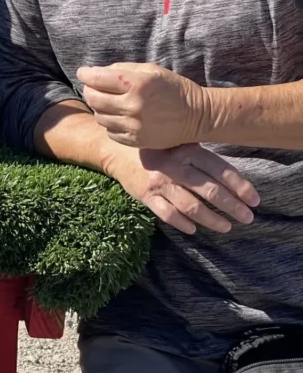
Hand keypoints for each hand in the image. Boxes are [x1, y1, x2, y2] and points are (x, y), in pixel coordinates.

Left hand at [78, 62, 205, 148]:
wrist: (196, 116)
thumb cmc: (172, 88)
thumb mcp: (151, 70)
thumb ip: (122, 69)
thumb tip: (96, 72)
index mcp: (137, 84)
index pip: (97, 78)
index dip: (86, 74)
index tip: (83, 73)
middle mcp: (133, 105)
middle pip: (93, 98)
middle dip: (89, 90)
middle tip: (93, 87)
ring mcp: (134, 126)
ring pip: (99, 116)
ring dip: (98, 108)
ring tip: (108, 102)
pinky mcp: (136, 140)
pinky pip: (110, 132)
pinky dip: (109, 123)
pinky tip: (119, 117)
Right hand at [104, 142, 259, 234]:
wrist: (117, 151)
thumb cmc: (158, 149)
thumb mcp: (180, 143)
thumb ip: (202, 156)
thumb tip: (234, 177)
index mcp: (187, 150)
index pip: (220, 170)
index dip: (240, 187)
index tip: (255, 201)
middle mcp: (175, 166)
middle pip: (210, 190)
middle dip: (233, 207)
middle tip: (247, 218)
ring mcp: (160, 182)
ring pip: (192, 206)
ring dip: (212, 219)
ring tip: (226, 227)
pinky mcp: (146, 195)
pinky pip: (168, 214)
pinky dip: (183, 224)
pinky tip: (194, 229)